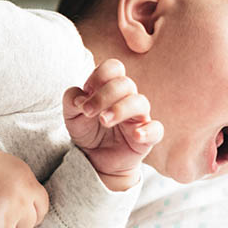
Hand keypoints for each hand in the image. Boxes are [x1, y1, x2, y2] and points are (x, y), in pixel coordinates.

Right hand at [0, 152, 48, 227]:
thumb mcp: (15, 168)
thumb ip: (28, 188)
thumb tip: (33, 207)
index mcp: (28, 188)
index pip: (41, 211)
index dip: (31, 211)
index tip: (21, 209)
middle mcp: (18, 207)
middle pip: (26, 225)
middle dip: (16, 220)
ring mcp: (0, 222)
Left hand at [63, 59, 163, 190]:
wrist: (95, 159)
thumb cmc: (87, 131)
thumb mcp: (72, 115)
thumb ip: (71, 100)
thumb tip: (79, 97)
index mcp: (110, 88)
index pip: (114, 68)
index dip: (99, 75)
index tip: (86, 91)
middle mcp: (127, 98)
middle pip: (126, 83)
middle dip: (104, 95)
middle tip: (88, 112)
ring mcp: (139, 117)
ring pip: (141, 102)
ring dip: (121, 109)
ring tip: (104, 121)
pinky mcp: (147, 138)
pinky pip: (156, 130)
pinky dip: (148, 131)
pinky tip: (135, 135)